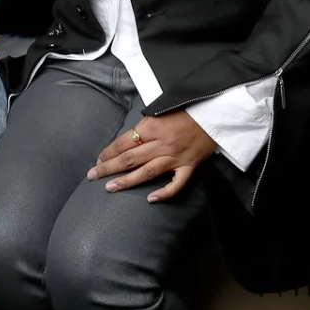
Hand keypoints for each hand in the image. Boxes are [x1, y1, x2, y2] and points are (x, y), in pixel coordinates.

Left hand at [87, 111, 216, 201]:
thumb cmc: (187, 109)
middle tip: (92, 175)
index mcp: (152, 126)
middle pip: (129, 158)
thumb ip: (145, 125)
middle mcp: (161, 142)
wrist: (216, 113)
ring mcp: (175, 156)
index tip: (98, 159)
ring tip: (110, 188)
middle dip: (108, 167)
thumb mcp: (162, 109)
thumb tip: (127, 139)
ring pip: (146, 172)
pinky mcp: (189, 166)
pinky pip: (176, 183)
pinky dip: (164, 193)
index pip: (124, 142)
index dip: (108, 151)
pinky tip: (150, 199)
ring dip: (126, 181)